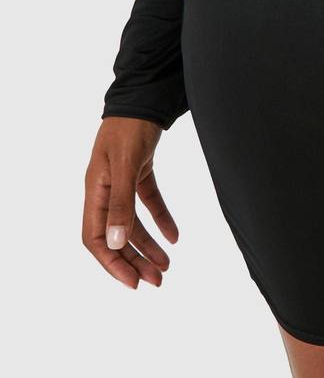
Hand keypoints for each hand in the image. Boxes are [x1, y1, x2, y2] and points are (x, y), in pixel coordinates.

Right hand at [83, 116, 178, 288]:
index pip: (94, 239)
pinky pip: (148, 203)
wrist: (143, 95)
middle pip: (115, 236)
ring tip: (166, 266)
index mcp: (94, 192)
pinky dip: (161, 219)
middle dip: (133, 261)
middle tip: (156, 281)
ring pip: (132, 224)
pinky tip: (175, 236)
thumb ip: (120, 204)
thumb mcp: (124, 166)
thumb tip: (115, 242)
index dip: (112, 263)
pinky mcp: (138, 171)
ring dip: (147, 246)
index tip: (133, 282)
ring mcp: (121, 181)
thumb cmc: (129, 127)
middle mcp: (105, 190)